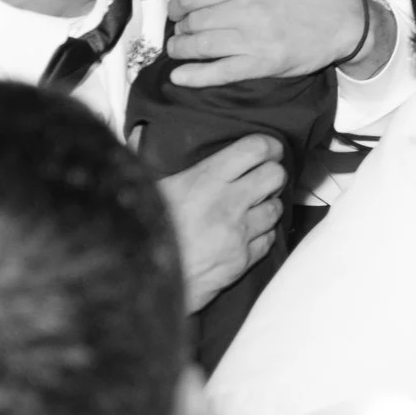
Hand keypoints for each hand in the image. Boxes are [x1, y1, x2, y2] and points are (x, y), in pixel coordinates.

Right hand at [157, 134, 284, 310]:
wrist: (140, 284)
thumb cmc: (140, 232)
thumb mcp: (144, 186)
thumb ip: (145, 155)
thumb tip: (140, 130)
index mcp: (206, 178)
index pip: (255, 149)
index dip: (267, 145)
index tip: (267, 148)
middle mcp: (229, 203)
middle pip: (275, 175)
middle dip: (271, 174)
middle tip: (261, 178)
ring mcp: (238, 234)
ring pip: (276, 209)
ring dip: (267, 206)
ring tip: (252, 207)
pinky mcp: (241, 263)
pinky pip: (267, 241)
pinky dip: (261, 236)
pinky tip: (246, 234)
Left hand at [168, 0, 369, 85]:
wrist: (342, 18)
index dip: (177, 4)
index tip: (177, 10)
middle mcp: (247, 9)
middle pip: (194, 22)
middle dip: (180, 27)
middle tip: (181, 29)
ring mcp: (253, 40)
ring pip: (201, 47)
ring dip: (181, 50)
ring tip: (178, 49)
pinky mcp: (261, 65)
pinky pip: (219, 74)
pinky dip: (194, 77)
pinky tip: (180, 77)